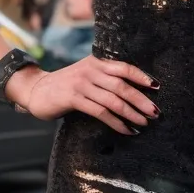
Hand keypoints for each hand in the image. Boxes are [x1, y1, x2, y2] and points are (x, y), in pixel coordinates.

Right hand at [15, 57, 158, 133]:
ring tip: (144, 123)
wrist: (36, 89)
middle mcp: (91, 71)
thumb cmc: (66, 85)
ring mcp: (82, 84)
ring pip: (113, 100)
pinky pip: (100, 112)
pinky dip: (116, 122)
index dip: (141, 76)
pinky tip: (126, 130)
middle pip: (122, 85)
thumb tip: (132, 91)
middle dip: (141, 99)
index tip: (157, 86)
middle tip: (155, 111)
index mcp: (97, 62)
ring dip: (131, 113)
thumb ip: (104, 77)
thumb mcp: (86, 75)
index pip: (124, 67)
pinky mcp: (74, 98)